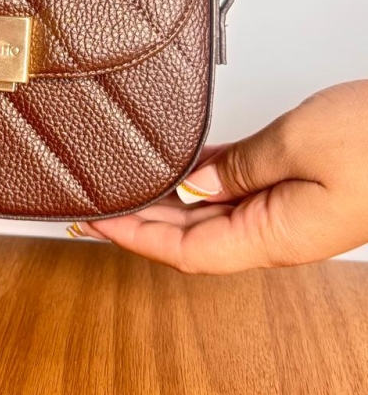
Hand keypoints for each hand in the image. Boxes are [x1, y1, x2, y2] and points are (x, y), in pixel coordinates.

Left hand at [71, 80, 367, 272]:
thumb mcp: (298, 143)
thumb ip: (239, 166)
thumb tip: (194, 181)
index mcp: (275, 236)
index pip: (185, 250)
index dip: (134, 237)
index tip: (93, 221)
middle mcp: (279, 232)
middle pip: (194, 236)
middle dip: (142, 220)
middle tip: (97, 198)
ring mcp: (290, 212)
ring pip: (214, 215)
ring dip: (169, 200)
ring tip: (128, 182)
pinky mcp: (301, 189)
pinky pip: (240, 192)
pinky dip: (204, 179)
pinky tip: (182, 164)